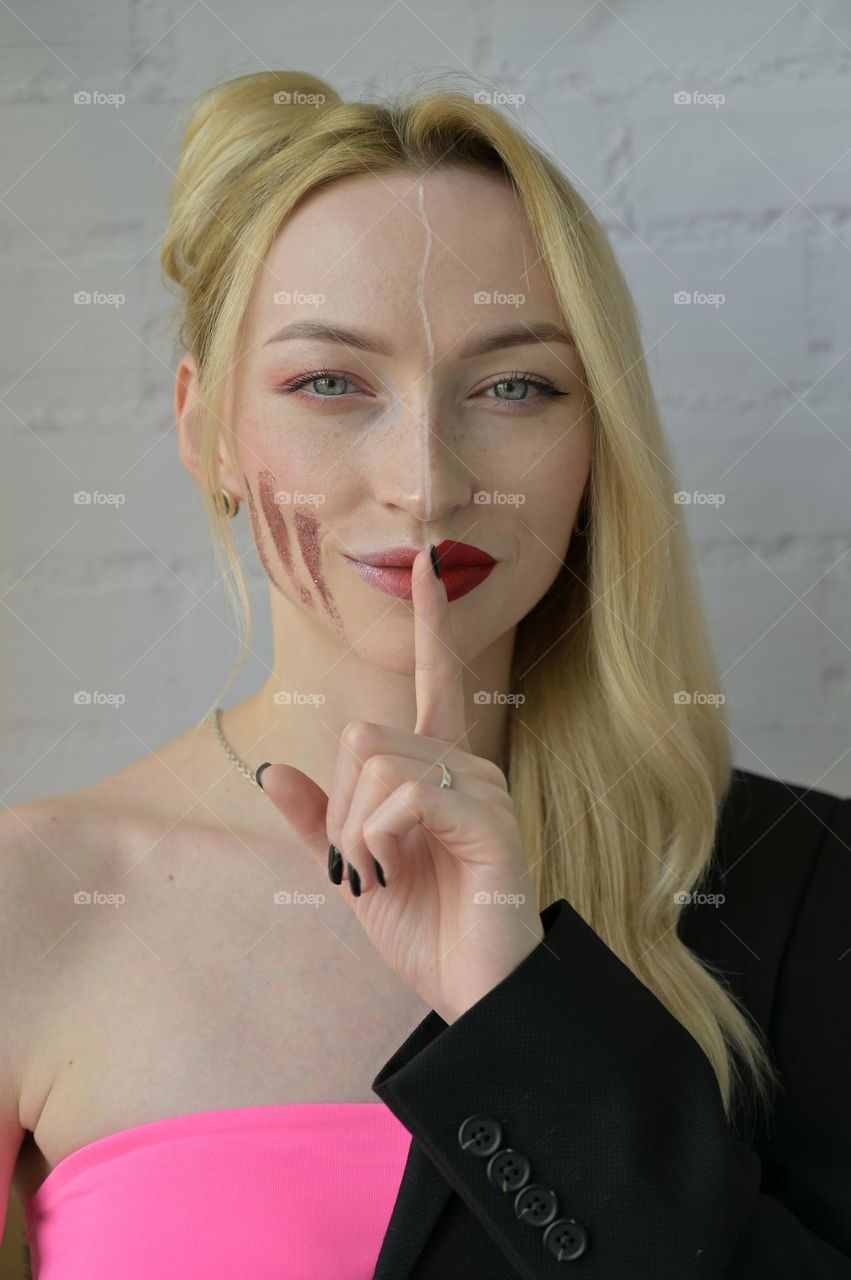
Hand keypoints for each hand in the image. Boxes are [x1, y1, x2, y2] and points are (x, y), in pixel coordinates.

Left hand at [257, 545, 543, 1023]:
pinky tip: (392, 872)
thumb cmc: (429, 930)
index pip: (436, 678)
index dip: (431, 620)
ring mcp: (481, 789)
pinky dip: (375, 839)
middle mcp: (465, 766)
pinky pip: (403, 795)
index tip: (429, 561)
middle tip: (359, 862)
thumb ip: (317, 822)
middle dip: (338, 808)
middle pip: (364, 735)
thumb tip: (271, 770)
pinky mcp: (488, 819)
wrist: (477, 993)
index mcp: (438, 771)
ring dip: (354, 829)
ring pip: (377, 761)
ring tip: (381, 873)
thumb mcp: (355, 872)